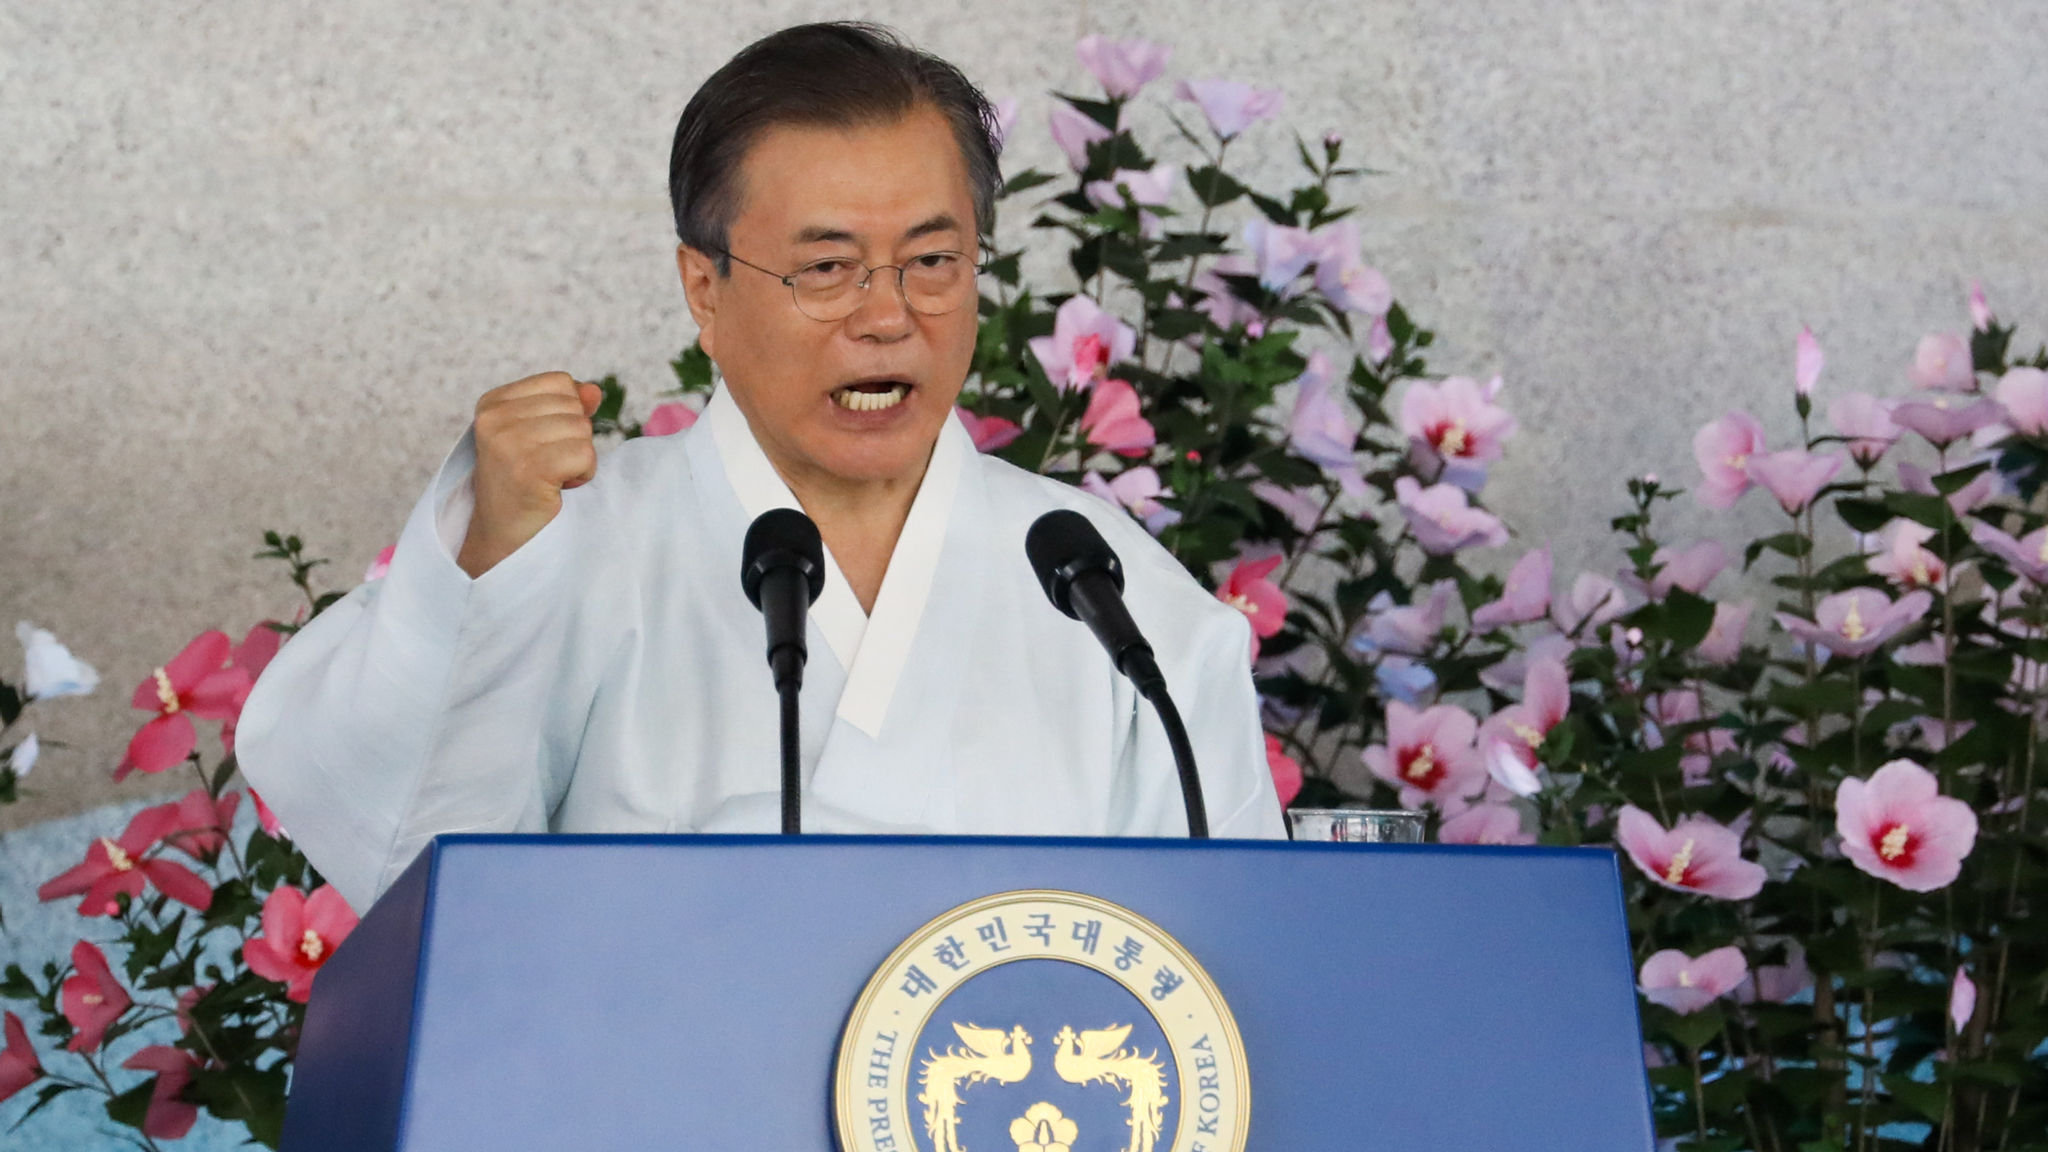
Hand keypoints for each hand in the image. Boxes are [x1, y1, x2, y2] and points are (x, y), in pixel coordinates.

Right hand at [456, 372, 601, 577]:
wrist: (501, 538)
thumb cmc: (523, 487)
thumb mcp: (538, 438)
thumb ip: (565, 408)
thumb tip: (594, 390)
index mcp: (493, 403)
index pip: (560, 382)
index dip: (567, 415)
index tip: (542, 446)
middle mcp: (494, 418)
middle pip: (574, 406)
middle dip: (574, 439)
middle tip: (547, 468)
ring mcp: (508, 442)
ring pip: (582, 430)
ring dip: (578, 459)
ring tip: (551, 479)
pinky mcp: (528, 468)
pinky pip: (585, 454)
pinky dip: (582, 475)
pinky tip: (557, 490)